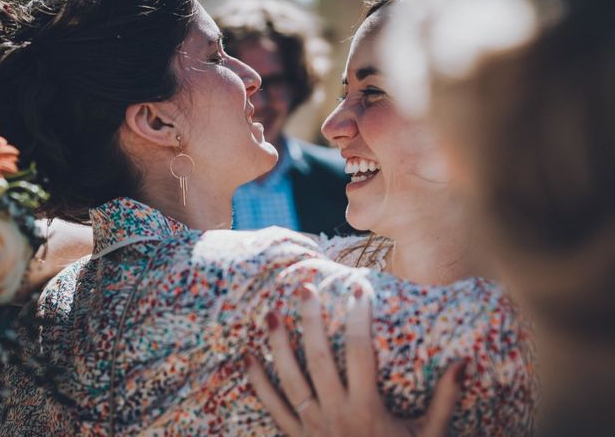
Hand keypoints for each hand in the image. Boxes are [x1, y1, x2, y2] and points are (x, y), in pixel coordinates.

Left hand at [246, 283, 464, 436]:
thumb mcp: (429, 436)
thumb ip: (444, 400)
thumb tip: (463, 363)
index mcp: (367, 410)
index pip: (362, 353)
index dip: (359, 319)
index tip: (358, 290)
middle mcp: (336, 414)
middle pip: (319, 359)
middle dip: (311, 322)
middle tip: (305, 289)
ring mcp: (311, 427)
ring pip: (289, 380)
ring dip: (278, 346)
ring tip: (271, 315)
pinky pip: (272, 408)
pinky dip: (258, 383)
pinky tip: (248, 357)